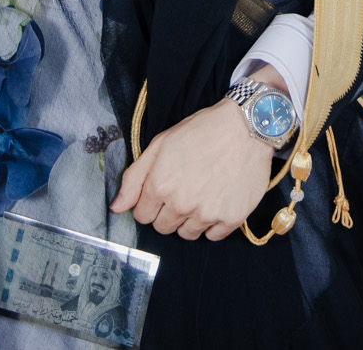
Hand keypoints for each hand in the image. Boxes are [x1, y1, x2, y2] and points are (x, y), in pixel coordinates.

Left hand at [111, 97, 273, 240]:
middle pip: (163, 227)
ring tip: (202, 194)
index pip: (142, 216)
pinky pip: (213, 236)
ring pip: (187, 233)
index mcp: (160, 185)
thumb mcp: (161, 144)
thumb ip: (134, 177)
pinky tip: (218, 201)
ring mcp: (207, 213)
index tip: (164, 191)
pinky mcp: (231, 218)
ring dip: (190, 219)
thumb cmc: (202, 131)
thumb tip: (116, 207)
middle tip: (185, 189)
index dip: (150, 203)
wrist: (246, 127)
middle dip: (169, 212)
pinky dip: (213, 223)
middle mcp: (181, 203)